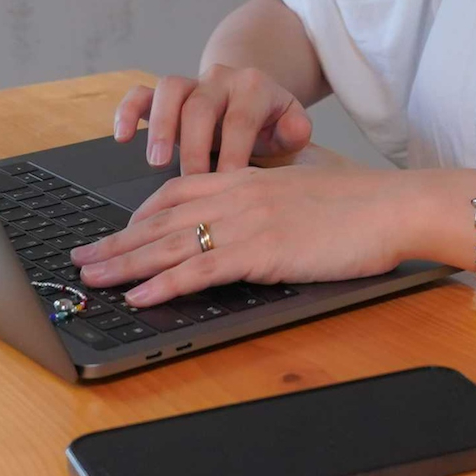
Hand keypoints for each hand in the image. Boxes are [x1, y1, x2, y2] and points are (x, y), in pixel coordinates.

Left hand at [71, 165, 434, 306]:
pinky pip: (197, 270)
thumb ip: (272, 202)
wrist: (393, 205)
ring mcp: (245, 222)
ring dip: (123, 263)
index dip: (141, 216)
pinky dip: (162, 284)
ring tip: (91, 278)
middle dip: (116, 241)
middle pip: (160, 220)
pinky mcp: (258, 251)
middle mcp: (237, 195)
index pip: (177, 193)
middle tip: (82, 258)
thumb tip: (259, 223)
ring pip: (168, 244)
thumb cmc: (361, 204)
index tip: (119, 233)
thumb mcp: (305, 193)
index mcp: (247, 179)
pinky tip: (138, 296)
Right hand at [111, 65, 312, 172]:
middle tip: (191, 182)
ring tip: (155, 162)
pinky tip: (122, 137)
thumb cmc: (269, 123)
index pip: (240, 119)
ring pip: (168, 90)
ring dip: (160, 126)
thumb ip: (296, 131)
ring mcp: (190, 84)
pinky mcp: (165, 94)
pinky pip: (141, 93)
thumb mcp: (290, 126)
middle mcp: (219, 80)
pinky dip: (128, 112)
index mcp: (253, 87)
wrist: (251, 94)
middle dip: (194, 146)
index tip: (228, 185)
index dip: (233, 151)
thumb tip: (295, 134)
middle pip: (200, 106)